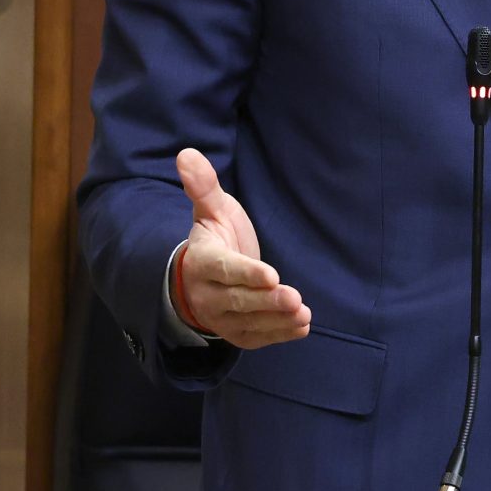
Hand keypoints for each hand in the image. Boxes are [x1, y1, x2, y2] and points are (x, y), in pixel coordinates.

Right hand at [174, 148, 310, 348]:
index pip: (224, 269)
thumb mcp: (210, 211)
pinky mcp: (235, 332)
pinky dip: (278, 334)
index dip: (246, 273)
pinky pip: (255, 337)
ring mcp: (220, 317)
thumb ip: (204, 187)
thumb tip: (187, 153)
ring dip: (276, 320)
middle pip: (238, 300)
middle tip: (294, 297)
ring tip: (303, 314)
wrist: (199, 278)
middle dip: (266, 300)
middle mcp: (207, 294)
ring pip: (248, 322)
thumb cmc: (213, 238)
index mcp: (201, 261)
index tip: (271, 274)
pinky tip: (301, 327)